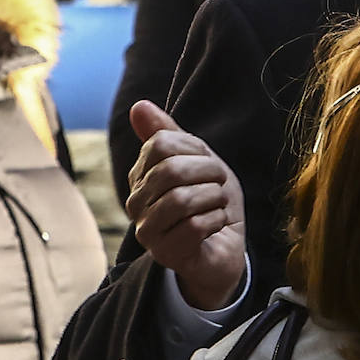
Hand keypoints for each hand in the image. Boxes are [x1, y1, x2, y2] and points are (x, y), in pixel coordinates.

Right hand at [126, 101, 246, 310]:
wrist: (223, 249)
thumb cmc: (210, 202)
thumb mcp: (198, 161)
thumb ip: (169, 134)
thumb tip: (138, 106)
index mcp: (140, 176)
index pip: (161, 144)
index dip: (196, 150)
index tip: (210, 164)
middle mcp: (135, 203)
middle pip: (171, 170)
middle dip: (209, 173)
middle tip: (220, 185)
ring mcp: (147, 231)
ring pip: (182, 199)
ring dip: (214, 198)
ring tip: (218, 205)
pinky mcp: (165, 253)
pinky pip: (194, 226)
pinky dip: (217, 220)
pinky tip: (217, 225)